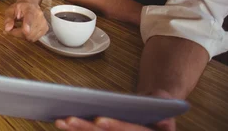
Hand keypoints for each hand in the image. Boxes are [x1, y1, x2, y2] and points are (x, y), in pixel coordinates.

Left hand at [4, 1, 48, 41]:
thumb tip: (7, 29)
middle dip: (16, 33)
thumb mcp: (10, 10)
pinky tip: (24, 31)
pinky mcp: (45, 29)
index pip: (30, 17)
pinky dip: (27, 37)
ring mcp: (44, 23)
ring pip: (30, 37)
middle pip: (28, 31)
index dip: (28, 24)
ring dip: (21, 36)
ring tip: (17, 29)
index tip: (25, 31)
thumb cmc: (20, 7)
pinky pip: (34, 38)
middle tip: (10, 30)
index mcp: (30, 9)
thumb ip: (8, 19)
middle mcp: (39, 16)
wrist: (31, 4)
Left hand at [55, 91, 175, 130]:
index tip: (99, 120)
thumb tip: (166, 123)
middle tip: (70, 119)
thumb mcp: (164, 100)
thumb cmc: (156, 103)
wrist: (153, 110)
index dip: (117, 126)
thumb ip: (163, 105)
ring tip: (60, 121)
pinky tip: (62, 125)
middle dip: (88, 129)